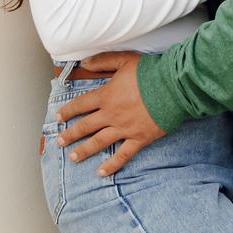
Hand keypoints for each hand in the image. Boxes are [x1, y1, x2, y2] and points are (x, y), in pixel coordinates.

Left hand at [57, 51, 164, 176]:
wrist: (173, 87)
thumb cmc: (150, 72)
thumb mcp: (124, 60)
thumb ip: (103, 61)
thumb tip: (84, 63)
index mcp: (106, 96)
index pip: (81, 105)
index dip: (69, 110)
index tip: (59, 117)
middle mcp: (111, 114)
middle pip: (86, 126)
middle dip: (71, 134)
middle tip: (60, 141)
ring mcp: (124, 128)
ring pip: (99, 142)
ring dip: (84, 150)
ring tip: (73, 158)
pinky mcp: (139, 139)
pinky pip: (123, 155)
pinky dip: (112, 165)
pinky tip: (102, 172)